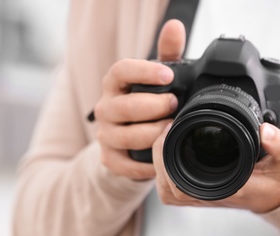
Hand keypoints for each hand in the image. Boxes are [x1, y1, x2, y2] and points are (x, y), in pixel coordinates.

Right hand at [94, 20, 185, 179]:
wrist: (130, 137)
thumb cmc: (147, 102)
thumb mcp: (158, 79)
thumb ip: (168, 55)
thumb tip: (175, 27)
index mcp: (115, 84)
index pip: (120, 71)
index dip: (144, 72)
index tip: (169, 76)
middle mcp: (105, 108)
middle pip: (124, 107)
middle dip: (154, 107)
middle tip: (174, 106)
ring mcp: (105, 134)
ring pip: (125, 137)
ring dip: (152, 134)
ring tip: (170, 130)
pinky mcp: (108, 158)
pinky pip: (124, 165)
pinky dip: (145, 164)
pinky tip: (160, 158)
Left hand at [152, 123, 279, 212]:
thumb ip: (279, 144)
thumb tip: (264, 130)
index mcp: (224, 189)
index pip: (180, 185)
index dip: (167, 157)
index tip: (169, 130)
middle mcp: (210, 195)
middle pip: (166, 185)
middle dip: (159, 154)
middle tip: (165, 128)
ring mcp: (204, 195)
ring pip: (166, 187)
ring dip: (160, 161)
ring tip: (166, 136)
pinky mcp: (202, 190)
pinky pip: (173, 185)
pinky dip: (166, 167)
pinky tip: (171, 148)